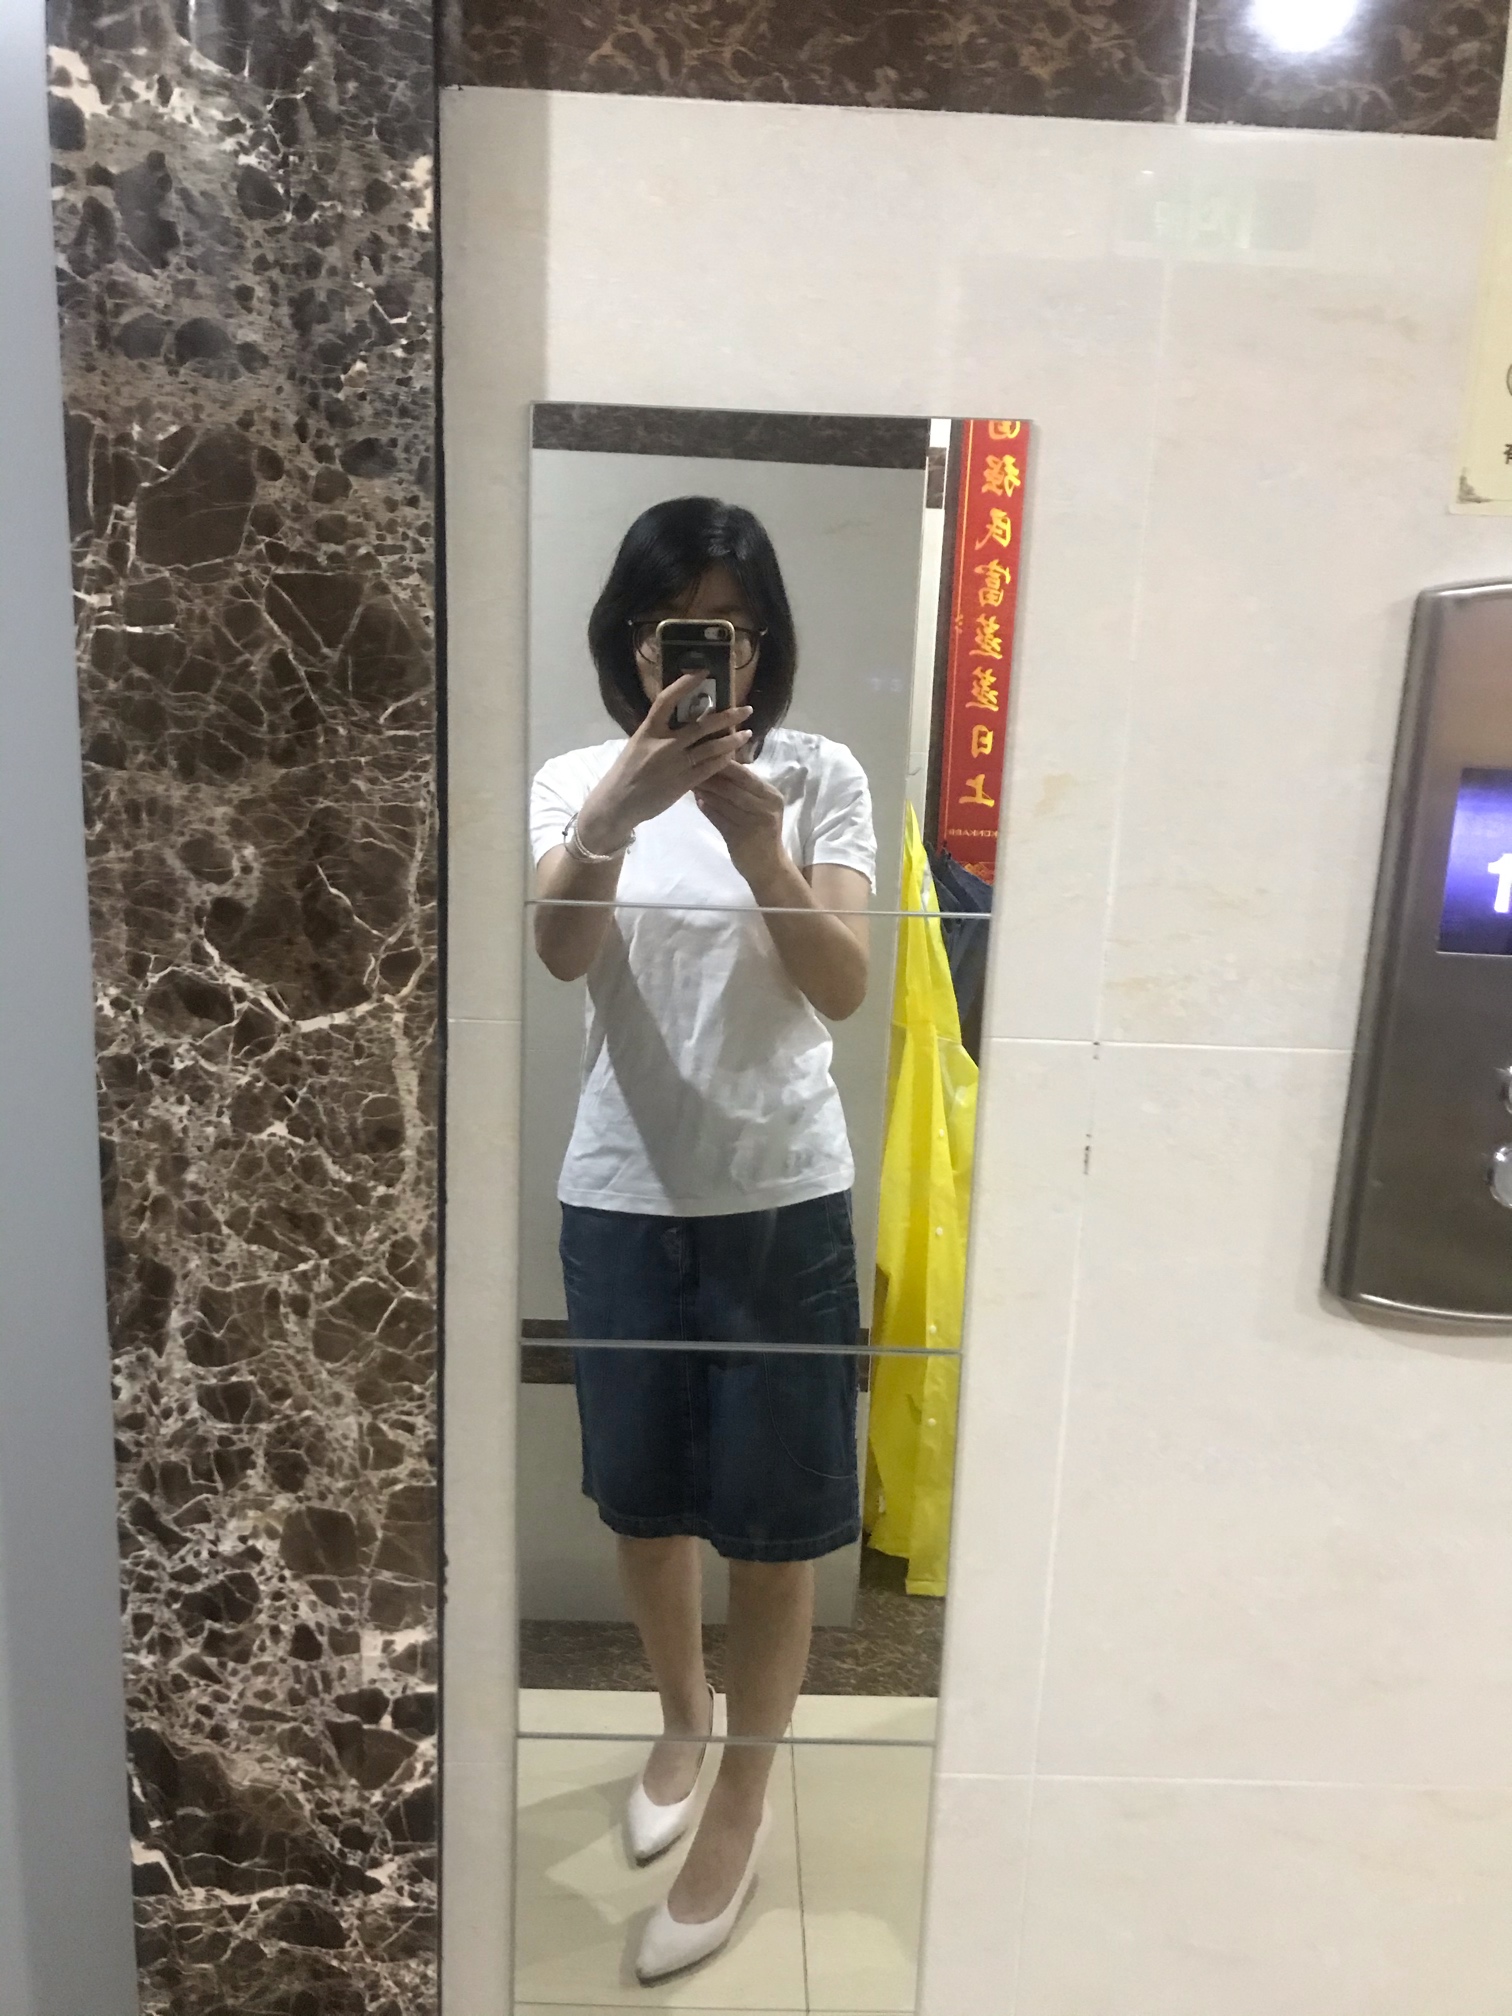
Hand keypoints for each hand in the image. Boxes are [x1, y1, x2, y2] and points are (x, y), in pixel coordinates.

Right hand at [576, 674, 751, 852]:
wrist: (618, 803)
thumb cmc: (626, 772)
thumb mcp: (638, 745)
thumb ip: (658, 733)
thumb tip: (681, 721)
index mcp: (649, 730)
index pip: (667, 699)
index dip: (685, 684)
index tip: (703, 672)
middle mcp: (664, 743)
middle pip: (702, 724)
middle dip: (727, 716)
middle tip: (746, 709)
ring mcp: (676, 763)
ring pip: (711, 746)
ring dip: (732, 739)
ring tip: (747, 732)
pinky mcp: (683, 782)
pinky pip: (710, 768)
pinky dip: (723, 760)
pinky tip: (734, 755)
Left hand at [693, 761, 788, 887]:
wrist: (768, 867)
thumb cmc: (761, 833)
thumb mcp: (760, 807)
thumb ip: (744, 790)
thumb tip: (717, 767)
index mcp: (771, 796)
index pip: (745, 775)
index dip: (724, 765)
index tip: (706, 756)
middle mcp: (766, 807)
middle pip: (734, 786)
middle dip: (711, 776)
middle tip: (692, 767)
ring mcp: (754, 823)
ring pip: (725, 801)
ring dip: (706, 791)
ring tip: (691, 783)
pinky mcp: (741, 838)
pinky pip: (720, 819)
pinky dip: (708, 810)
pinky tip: (698, 802)